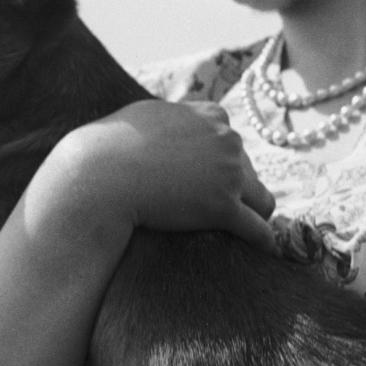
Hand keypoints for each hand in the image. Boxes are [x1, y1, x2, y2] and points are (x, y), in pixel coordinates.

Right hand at [37, 100, 276, 253]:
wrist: (101, 175)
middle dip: (235, 187)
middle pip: (246, 168)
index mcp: (210, 115)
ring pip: (261, 198)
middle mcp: (226, 139)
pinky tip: (264, 250)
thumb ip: (170, 118)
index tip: (210, 179)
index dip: (221, 162)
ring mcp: (228, 173)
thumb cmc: (112, 147)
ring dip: (254, 212)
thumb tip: (172, 117)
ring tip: (248, 230)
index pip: (230, 140)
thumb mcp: (146, 116)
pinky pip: (257, 228)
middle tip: (216, 209)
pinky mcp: (222, 208)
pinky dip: (263, 240)